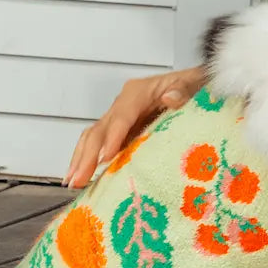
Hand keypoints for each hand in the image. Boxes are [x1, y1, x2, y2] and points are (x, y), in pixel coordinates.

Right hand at [63, 66, 205, 187]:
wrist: (194, 85)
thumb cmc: (194, 86)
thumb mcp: (193, 85)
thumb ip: (183, 91)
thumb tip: (170, 97)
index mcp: (138, 92)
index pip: (122, 116)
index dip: (113, 137)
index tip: (106, 158)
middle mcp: (123, 103)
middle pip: (100, 128)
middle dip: (88, 154)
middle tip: (78, 179)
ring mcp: (120, 117)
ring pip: (93, 136)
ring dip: (81, 159)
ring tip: (72, 182)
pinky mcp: (121, 129)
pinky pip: (100, 143)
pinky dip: (88, 158)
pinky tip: (82, 176)